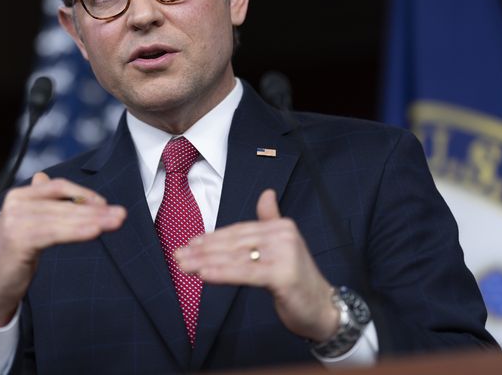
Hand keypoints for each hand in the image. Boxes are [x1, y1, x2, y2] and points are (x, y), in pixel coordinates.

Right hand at [0, 172, 125, 325]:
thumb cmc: (14, 255)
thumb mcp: (27, 224)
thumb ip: (38, 202)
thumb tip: (43, 176)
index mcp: (18, 196)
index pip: (57, 186)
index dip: (83, 193)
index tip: (106, 204)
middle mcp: (15, 204)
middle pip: (64, 203)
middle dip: (96, 209)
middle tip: (121, 214)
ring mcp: (15, 221)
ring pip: (63, 218)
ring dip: (93, 219)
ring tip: (116, 222)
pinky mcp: (19, 240)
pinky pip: (55, 233)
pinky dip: (78, 231)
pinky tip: (95, 231)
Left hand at [174, 189, 337, 341]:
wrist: (323, 309)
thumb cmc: (297, 280)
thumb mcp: (283, 248)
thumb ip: (270, 220)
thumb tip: (266, 193)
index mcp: (281, 226)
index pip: (239, 231)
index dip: (212, 238)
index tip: (189, 243)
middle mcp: (283, 235)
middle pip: (234, 243)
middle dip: (202, 250)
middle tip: (178, 255)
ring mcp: (284, 254)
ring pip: (235, 257)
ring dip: (205, 261)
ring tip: (183, 265)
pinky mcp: (283, 275)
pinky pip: (245, 273)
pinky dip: (222, 273)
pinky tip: (203, 274)